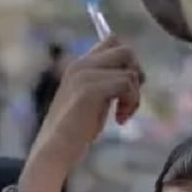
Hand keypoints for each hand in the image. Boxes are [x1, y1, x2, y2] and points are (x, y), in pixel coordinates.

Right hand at [21, 37, 142, 191]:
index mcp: (79, 65)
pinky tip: (120, 120)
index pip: (112, 41)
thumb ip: (106, 83)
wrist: (55, 150)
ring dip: (134, 95)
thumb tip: (135, 74)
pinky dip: (131, 103)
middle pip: (125, 50)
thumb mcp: (93, 100)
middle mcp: (81, 65)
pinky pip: (126, 84)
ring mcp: (84, 75)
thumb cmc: (75, 132)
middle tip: (129, 99)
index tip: (127, 88)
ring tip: (122, 115)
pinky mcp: (90, 90)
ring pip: (130, 71)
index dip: (128, 62)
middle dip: (136, 74)